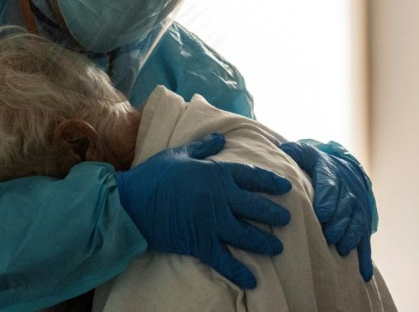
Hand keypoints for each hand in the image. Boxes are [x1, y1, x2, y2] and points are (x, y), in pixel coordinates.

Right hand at [115, 133, 291, 288]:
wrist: (132, 202)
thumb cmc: (153, 175)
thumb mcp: (178, 154)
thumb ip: (203, 147)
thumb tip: (222, 138)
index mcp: (216, 174)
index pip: (251, 177)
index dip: (270, 182)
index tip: (285, 187)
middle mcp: (220, 198)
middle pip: (256, 207)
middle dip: (274, 214)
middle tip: (287, 219)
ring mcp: (212, 223)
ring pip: (247, 235)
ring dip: (264, 242)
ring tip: (277, 247)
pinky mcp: (201, 243)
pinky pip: (225, 260)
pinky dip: (239, 271)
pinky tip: (252, 279)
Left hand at [280, 141, 373, 280]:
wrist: (344, 168)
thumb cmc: (316, 164)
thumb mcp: (306, 154)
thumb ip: (294, 152)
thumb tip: (282, 150)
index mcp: (331, 175)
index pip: (330, 187)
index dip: (327, 200)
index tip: (321, 214)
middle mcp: (347, 191)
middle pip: (344, 207)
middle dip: (338, 222)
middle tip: (328, 236)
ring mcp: (357, 208)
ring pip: (357, 222)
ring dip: (350, 236)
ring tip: (340, 249)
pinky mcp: (362, 222)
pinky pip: (365, 239)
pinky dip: (364, 256)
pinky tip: (362, 272)